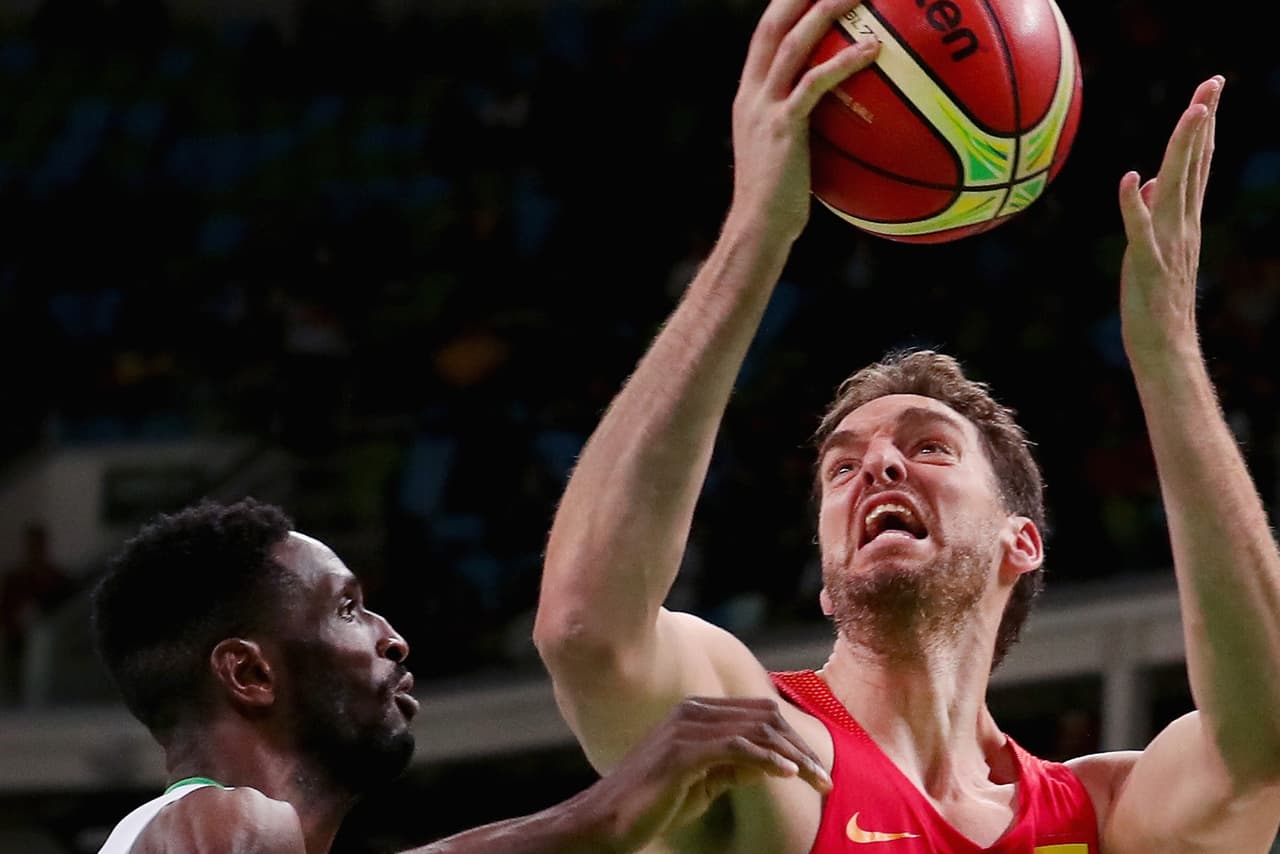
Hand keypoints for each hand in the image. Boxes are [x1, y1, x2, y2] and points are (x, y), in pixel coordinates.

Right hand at [573, 696, 830, 852]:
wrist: (607, 822)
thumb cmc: (653, 805)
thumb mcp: (703, 783)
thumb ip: (733, 767)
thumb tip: (772, 763)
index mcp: (696, 713)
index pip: (759, 713)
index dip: (793, 739)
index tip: (815, 770)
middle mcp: (692, 711)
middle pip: (765, 716)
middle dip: (800, 747)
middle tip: (824, 780)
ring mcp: (685, 728)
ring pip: (757, 730)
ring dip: (793, 756)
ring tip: (817, 780)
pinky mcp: (681, 752)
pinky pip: (737, 747)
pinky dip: (768, 759)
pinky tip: (788, 774)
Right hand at [728, 0, 878, 243]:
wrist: (758, 228)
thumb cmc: (779, 201)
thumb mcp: (786, 154)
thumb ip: (802, 126)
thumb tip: (840, 118)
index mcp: (749, 96)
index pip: (764, 36)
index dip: (784, 5)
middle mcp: (751, 94)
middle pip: (773, 26)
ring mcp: (764, 108)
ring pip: (792, 44)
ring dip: (824, 11)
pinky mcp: (783, 127)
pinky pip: (815, 84)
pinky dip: (844, 62)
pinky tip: (874, 49)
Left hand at [1118, 76, 1223, 367]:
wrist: (1165, 345)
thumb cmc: (1156, 300)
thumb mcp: (1155, 249)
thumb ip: (1155, 213)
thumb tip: (1148, 182)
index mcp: (1185, 220)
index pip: (1198, 164)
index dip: (1204, 128)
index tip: (1210, 92)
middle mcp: (1183, 225)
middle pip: (1194, 164)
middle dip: (1202, 122)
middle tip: (1213, 83)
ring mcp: (1167, 242)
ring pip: (1176, 186)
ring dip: (1183, 149)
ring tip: (1193, 112)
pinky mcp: (1148, 263)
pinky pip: (1140, 228)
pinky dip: (1134, 204)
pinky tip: (1131, 179)